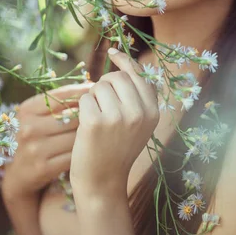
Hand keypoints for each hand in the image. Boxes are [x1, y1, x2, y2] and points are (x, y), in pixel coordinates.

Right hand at [1, 82, 93, 202]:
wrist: (21, 172)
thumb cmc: (39, 136)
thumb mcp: (40, 116)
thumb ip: (61, 102)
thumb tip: (94, 87)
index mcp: (28, 109)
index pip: (62, 96)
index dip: (83, 92)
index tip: (98, 90)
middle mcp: (29, 128)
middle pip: (73, 116)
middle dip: (91, 115)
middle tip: (105, 114)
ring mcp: (35, 149)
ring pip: (76, 136)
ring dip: (92, 134)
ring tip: (101, 131)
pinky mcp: (44, 167)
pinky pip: (75, 155)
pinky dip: (86, 151)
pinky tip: (92, 149)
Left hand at [69, 49, 159, 198]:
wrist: (103, 182)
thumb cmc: (118, 150)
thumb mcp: (139, 125)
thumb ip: (139, 97)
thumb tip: (127, 64)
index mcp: (153, 112)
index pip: (140, 75)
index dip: (125, 61)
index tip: (113, 51)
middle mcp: (140, 112)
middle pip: (117, 77)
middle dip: (106, 85)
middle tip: (103, 106)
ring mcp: (118, 117)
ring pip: (99, 86)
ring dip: (93, 99)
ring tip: (98, 120)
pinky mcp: (96, 122)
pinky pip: (85, 98)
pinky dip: (82, 109)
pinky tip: (87, 126)